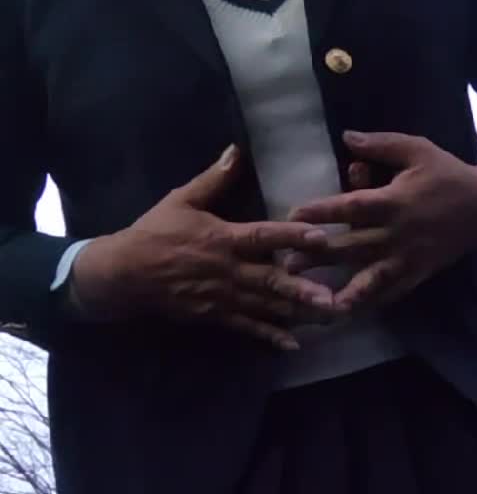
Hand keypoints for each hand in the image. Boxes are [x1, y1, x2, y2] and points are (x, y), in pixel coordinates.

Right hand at [71, 147, 333, 349]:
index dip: (293, 237)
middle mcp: (227, 271)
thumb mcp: (181, 199)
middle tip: (334, 298)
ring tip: (327, 318)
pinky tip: (294, 344)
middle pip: (271, 281)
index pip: (264, 237)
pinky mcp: (215, 316)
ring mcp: (222, 297)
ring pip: (265, 307)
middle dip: (303, 290)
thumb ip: (213, 178)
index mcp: (222, 239)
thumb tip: (237, 150)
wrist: (124, 274)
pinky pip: (246, 327)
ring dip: (296, 314)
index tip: (321, 238)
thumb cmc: (155, 232)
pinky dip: (269, 336)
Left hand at [289, 131, 476, 312]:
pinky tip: (346, 314)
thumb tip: (346, 136)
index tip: (293, 215)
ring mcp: (407, 258)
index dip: (322, 212)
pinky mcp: (416, 274)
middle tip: (286, 264)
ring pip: (368, 277)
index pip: (352, 207)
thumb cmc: (447, 174)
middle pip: (352, 247)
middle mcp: (397, 233)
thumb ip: (380, 145)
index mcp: (395, 201)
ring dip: (338, 289)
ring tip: (313, 300)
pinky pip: (389, 293)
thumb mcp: (417, 149)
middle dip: (319, 256)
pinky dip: (368, 304)